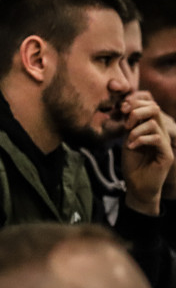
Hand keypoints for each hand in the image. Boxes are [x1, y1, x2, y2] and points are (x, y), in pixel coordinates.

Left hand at [122, 93, 174, 215]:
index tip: (121, 109)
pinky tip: (132, 146)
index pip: (150, 104)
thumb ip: (130, 124)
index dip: (135, 102)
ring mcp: (165, 143)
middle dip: (136, 110)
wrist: (137, 185)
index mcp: (152, 127)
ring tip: (129, 141)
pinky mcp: (167, 155)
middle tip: (126, 124)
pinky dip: (141, 140)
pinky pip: (157, 138)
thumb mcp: (127, 139)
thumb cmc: (132, 163)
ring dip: (136, 130)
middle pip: (154, 108)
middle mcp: (161, 133)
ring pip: (154, 123)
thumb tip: (125, 106)